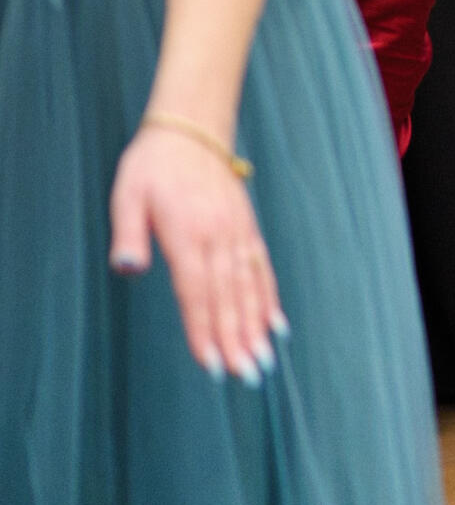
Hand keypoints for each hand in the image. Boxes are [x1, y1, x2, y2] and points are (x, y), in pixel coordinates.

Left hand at [110, 125, 281, 381]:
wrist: (191, 130)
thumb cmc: (151, 166)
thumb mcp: (127, 195)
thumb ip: (128, 234)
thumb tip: (128, 269)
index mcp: (188, 232)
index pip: (197, 292)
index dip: (204, 329)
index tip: (212, 363)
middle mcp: (219, 236)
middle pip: (229, 297)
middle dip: (238, 339)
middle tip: (248, 374)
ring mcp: (237, 232)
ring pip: (249, 287)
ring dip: (256, 326)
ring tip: (265, 358)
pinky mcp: (246, 228)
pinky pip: (261, 268)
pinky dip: (269, 297)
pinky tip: (276, 322)